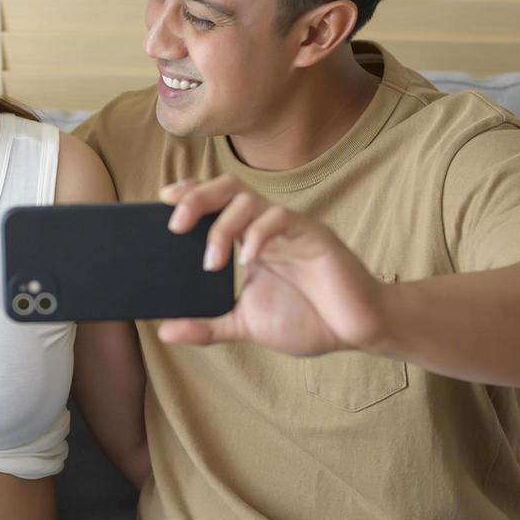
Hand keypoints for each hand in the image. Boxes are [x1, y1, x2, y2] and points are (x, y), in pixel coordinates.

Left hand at [157, 176, 390, 356]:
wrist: (356, 331)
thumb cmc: (308, 321)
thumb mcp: (246, 325)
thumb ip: (207, 326)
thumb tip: (164, 331)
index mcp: (249, 241)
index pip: (216, 202)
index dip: (190, 193)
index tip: (163, 201)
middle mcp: (266, 228)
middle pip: (228, 188)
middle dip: (198, 198)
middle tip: (176, 225)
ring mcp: (290, 229)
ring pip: (250, 201)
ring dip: (223, 226)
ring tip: (212, 261)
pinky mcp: (314, 236)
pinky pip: (282, 219)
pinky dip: (260, 234)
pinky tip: (250, 257)